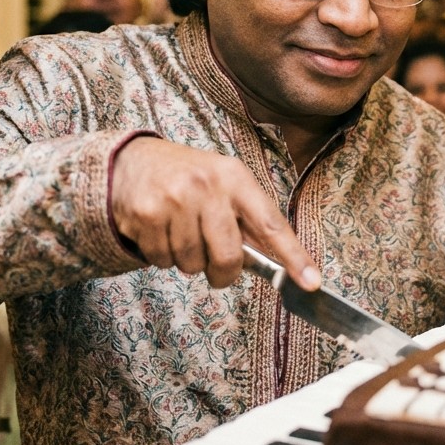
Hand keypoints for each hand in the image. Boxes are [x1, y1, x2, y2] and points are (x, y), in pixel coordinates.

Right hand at [110, 137, 320, 289]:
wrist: (132, 161)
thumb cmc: (188, 179)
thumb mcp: (224, 185)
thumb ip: (248, 221)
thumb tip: (279, 264)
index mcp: (235, 178)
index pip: (271, 224)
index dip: (294, 257)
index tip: (311, 283)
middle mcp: (207, 185)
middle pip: (228, 256)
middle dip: (223, 272)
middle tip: (215, 265)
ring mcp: (174, 199)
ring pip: (192, 264)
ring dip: (188, 261)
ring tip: (181, 233)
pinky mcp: (145, 213)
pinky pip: (162, 261)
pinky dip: (162, 257)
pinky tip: (160, 232)